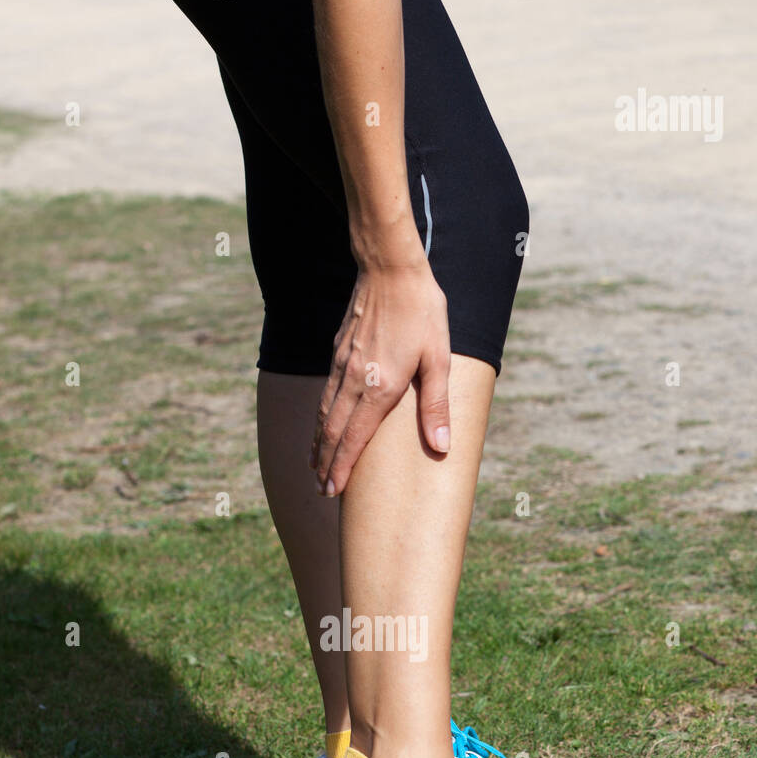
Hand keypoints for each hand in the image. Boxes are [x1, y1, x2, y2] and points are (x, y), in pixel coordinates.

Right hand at [311, 257, 450, 495]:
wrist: (389, 267)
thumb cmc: (421, 311)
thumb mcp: (439, 358)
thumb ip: (436, 405)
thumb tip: (441, 446)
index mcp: (380, 387)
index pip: (354, 438)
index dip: (342, 468)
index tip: (333, 490)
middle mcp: (354, 381)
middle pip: (332, 432)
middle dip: (325, 463)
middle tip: (321, 489)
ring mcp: (342, 366)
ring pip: (324, 414)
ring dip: (318, 444)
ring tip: (315, 466)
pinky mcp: (338, 353)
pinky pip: (325, 395)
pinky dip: (319, 418)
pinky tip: (320, 426)